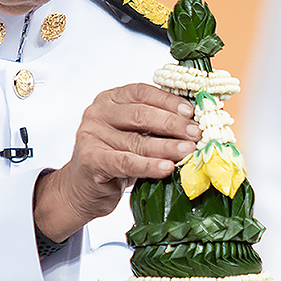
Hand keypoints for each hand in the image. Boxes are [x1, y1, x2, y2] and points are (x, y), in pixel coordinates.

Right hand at [34, 85, 197, 242]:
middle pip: (140, 114)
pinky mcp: (90, 159)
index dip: (169, 101)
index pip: (142, 92)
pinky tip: (167, 168)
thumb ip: (156, 125)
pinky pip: (125, 162)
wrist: (83, 188)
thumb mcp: (135, 135)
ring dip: (167, 147)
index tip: (192, 112)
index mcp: (111, 98)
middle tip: (196, 134)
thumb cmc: (116, 158)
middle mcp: (98, 112)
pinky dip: (149, 166)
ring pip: (136, 140)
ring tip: (189, 152)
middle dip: (173, 124)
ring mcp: (91, 134)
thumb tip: (195, 123)